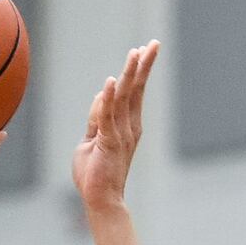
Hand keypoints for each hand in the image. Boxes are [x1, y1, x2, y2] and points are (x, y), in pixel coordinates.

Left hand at [72, 41, 158, 213]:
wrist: (101, 200)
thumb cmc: (95, 175)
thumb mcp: (92, 141)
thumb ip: (96, 119)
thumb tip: (102, 96)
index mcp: (126, 126)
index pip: (134, 94)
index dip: (138, 72)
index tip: (143, 51)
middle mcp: (128, 127)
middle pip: (136, 90)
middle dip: (144, 66)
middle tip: (154, 43)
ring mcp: (120, 134)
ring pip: (125, 99)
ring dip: (130, 74)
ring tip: (136, 52)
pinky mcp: (108, 143)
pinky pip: (107, 117)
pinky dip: (109, 99)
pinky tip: (112, 81)